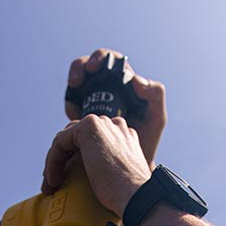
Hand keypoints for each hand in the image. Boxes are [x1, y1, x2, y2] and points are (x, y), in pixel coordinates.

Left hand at [41, 114, 151, 216]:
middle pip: (76, 138)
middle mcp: (114, 125)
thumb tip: (97, 184)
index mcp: (124, 137)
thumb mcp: (119, 180)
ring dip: (54, 163)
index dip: (74, 160)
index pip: (90, 142)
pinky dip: (52, 163)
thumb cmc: (129, 197)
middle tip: (54, 183)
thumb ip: (109, 172)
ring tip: (50, 186)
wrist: (136, 196)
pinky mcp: (89, 128)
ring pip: (65, 140)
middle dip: (62, 160)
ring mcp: (103, 124)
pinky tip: (53, 182)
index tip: (66, 182)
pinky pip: (60, 143)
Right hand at [65, 48, 166, 164]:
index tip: (94, 68)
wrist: (130, 166)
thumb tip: (135, 80)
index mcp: (123, 83)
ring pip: (76, 84)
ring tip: (73, 95)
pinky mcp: (80, 116)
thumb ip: (155, 95)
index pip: (109, 61)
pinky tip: (72, 116)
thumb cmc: (147, 141)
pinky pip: (70, 106)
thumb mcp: (156, 118)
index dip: (99, 59)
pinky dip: (69, 106)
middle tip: (76, 81)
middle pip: (87, 67)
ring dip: (72, 86)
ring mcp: (91, 101)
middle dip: (79, 68)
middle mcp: (105, 88)